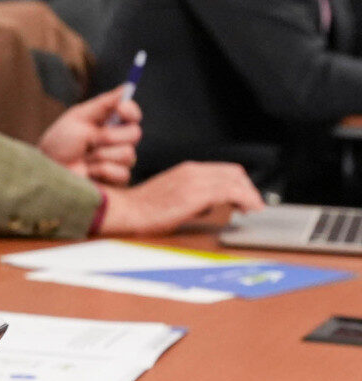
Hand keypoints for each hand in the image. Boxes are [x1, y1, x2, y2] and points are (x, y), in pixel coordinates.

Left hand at [37, 86, 140, 186]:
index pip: (132, 113)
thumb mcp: (78, 118)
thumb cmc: (60, 142)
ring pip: (127, 154)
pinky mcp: (117, 179)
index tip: (120, 109)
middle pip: (135, 133)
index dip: (130, 110)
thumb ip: (103, 103)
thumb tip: (127, 87)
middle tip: (89, 142)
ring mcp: (119, 160)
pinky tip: (88, 173)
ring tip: (84, 159)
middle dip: (108, 137)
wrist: (49, 170)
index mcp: (110, 122)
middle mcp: (119, 140)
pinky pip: (121, 173)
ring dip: (100, 156)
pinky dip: (100, 171)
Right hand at [94, 162, 264, 234]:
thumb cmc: (143, 208)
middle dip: (248, 189)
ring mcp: (197, 180)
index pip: (224, 170)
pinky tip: (250, 210)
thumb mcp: (171, 194)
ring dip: (250, 195)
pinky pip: (233, 192)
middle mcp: (194, 170)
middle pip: (235, 173)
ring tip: (252, 209)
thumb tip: (208, 205)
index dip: (239, 184)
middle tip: (251, 205)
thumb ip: (191, 195)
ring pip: (237, 181)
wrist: (127, 211)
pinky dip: (247, 200)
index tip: (244, 198)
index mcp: (187, 169)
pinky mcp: (199, 193)